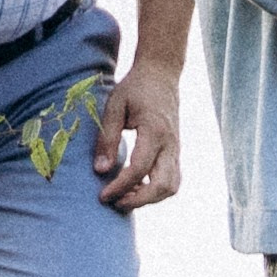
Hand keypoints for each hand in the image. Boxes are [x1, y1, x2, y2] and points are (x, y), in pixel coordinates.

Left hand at [91, 60, 181, 212]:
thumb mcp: (115, 106)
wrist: (161, 74)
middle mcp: (170, 143)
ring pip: (172, 187)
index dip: (120, 186)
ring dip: (149, 198)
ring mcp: (176, 149)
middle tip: (114, 202)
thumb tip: (100, 170)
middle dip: (139, 201)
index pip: (139, 169)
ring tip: (124, 196)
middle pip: (163, 185)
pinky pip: (171, 179)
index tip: (102, 195)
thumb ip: (108, 138)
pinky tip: (135, 187)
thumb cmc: (135, 88)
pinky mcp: (175, 152)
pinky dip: (155, 190)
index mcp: (155, 130)